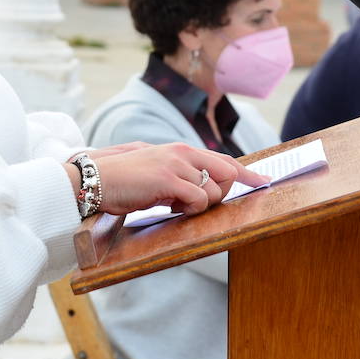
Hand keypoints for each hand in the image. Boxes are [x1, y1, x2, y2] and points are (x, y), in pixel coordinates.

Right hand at [88, 144, 268, 216]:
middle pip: (227, 174)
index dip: (247, 173)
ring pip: (213, 190)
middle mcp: (183, 152)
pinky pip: (199, 199)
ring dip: (199, 204)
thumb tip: (201, 187)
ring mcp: (177, 164)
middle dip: (220, 195)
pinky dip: (190, 208)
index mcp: (182, 150)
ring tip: (173, 203)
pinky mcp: (168, 179)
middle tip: (193, 203)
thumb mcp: (157, 172)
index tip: (265, 182)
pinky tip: (169, 206)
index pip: (224, 160)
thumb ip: (180, 174)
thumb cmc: (124, 179)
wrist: (94, 178)